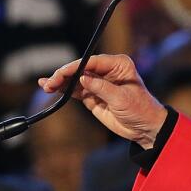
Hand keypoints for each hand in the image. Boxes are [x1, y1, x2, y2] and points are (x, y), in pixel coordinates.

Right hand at [38, 54, 165, 146]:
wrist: (145, 128)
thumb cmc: (140, 109)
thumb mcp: (121, 98)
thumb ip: (101, 87)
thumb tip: (82, 77)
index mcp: (118, 65)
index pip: (91, 62)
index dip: (75, 66)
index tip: (62, 72)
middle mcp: (107, 71)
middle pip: (80, 69)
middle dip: (64, 75)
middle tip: (50, 82)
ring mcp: (98, 83)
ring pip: (75, 79)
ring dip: (60, 82)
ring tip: (45, 85)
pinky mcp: (93, 95)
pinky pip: (75, 90)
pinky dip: (64, 90)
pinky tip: (51, 88)